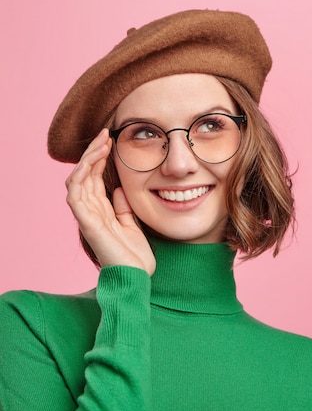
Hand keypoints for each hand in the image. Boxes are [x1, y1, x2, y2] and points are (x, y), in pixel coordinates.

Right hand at [65, 129, 155, 274]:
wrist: (137, 277)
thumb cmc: (135, 255)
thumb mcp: (132, 223)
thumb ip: (123, 206)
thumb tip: (119, 188)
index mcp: (101, 210)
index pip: (95, 178)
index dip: (100, 158)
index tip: (111, 140)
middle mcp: (91, 211)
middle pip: (85, 175)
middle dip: (93, 153)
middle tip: (105, 134)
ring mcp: (87, 217)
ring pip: (77, 181)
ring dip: (87, 160)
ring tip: (100, 143)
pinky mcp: (87, 224)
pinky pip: (75, 196)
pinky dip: (80, 177)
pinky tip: (90, 163)